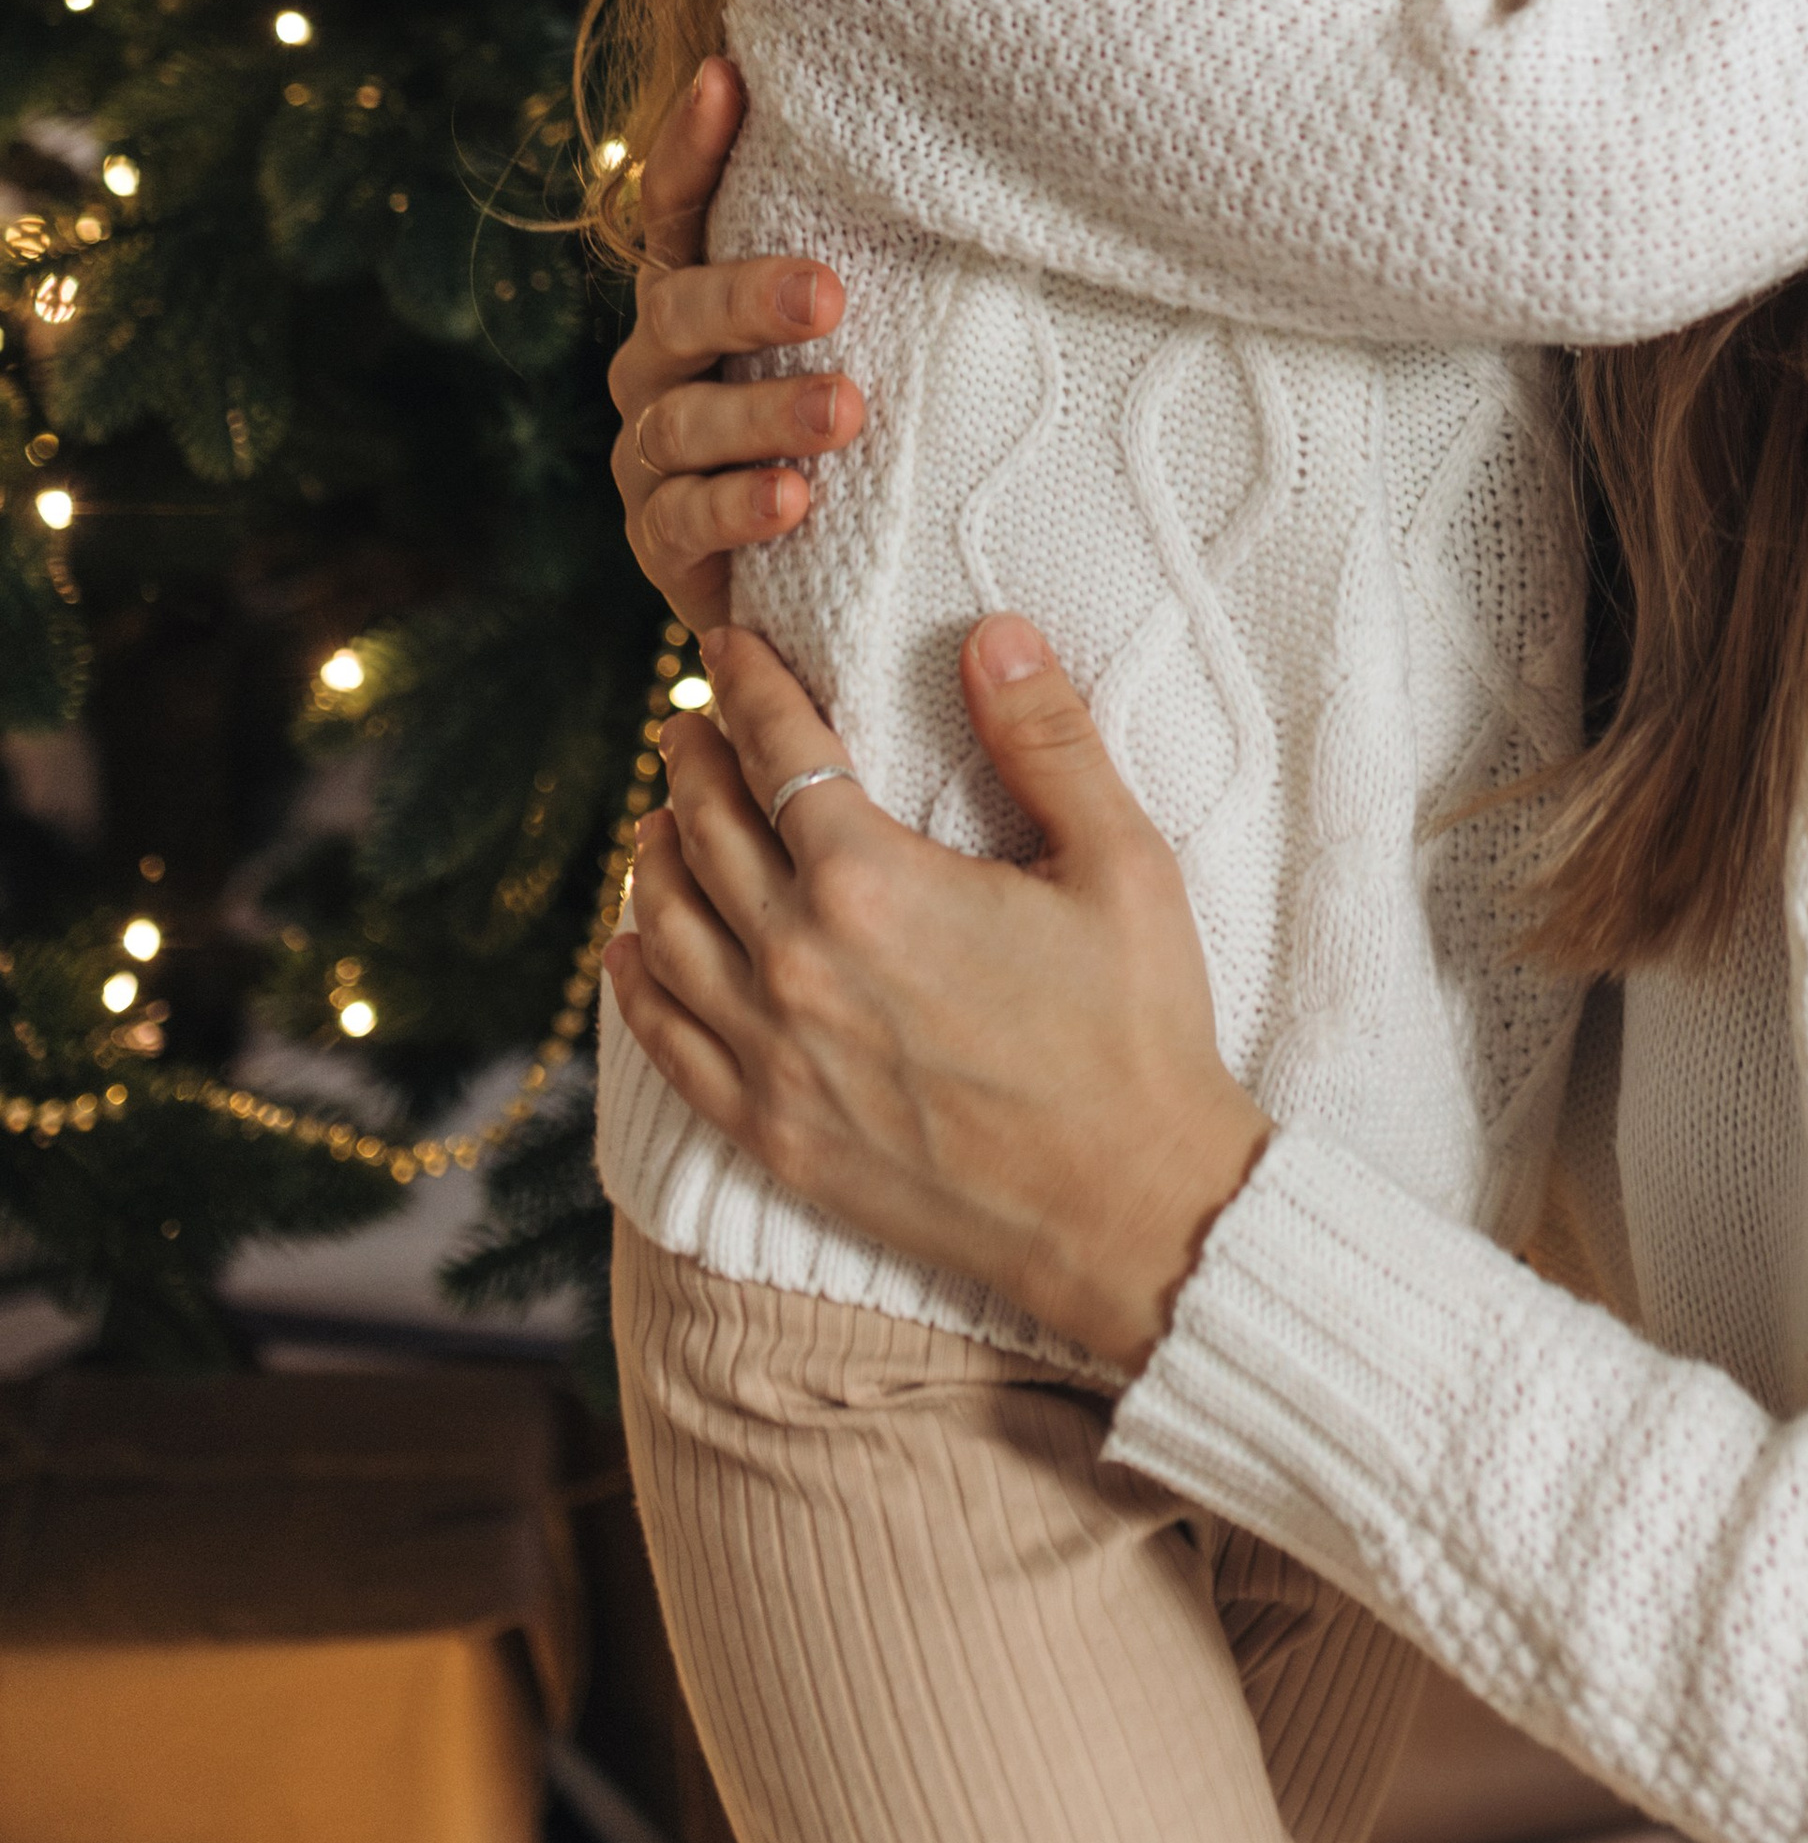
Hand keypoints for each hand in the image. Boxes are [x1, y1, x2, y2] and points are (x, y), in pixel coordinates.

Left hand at [602, 619, 1271, 1372]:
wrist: (1131, 1211)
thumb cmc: (1136, 1031)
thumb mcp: (1119, 863)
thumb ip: (1047, 738)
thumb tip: (993, 631)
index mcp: (874, 883)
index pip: (777, 751)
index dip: (748, 686)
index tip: (732, 645)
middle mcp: (798, 962)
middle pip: (707, 829)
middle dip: (692, 757)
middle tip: (692, 720)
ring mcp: (773, 1055)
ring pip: (670, 927)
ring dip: (659, 853)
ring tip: (664, 814)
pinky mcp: (771, 1133)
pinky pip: (667, 1041)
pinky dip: (639, 979)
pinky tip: (637, 944)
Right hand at [606, 57, 862, 636]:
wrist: (831, 583)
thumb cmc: (869, 436)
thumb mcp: (885, 347)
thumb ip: (897, 276)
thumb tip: (1001, 179)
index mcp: (704, 299)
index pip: (681, 210)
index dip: (692, 146)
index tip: (727, 77)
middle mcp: (661, 367)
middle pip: (678, 309)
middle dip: (749, 297)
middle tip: (830, 295)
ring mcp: (653, 456)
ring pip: (684, 420)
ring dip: (764, 414)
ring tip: (846, 412)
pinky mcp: (662, 543)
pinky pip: (683, 520)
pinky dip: (737, 508)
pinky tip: (794, 503)